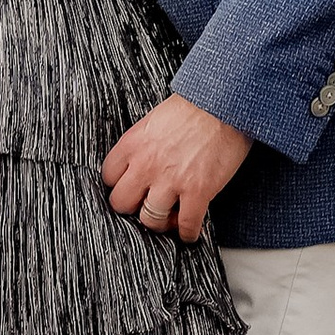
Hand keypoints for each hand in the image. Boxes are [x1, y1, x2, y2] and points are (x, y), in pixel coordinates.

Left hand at [103, 95, 251, 241]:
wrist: (226, 102)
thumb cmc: (195, 105)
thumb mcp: (155, 120)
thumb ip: (143, 144)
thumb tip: (142, 163)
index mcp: (133, 144)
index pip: (109, 177)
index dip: (121, 185)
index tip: (132, 188)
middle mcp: (146, 165)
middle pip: (122, 204)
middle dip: (134, 207)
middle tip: (147, 205)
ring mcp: (171, 180)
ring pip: (151, 219)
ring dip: (161, 223)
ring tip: (171, 219)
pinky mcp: (198, 191)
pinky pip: (187, 224)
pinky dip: (188, 233)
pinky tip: (191, 232)